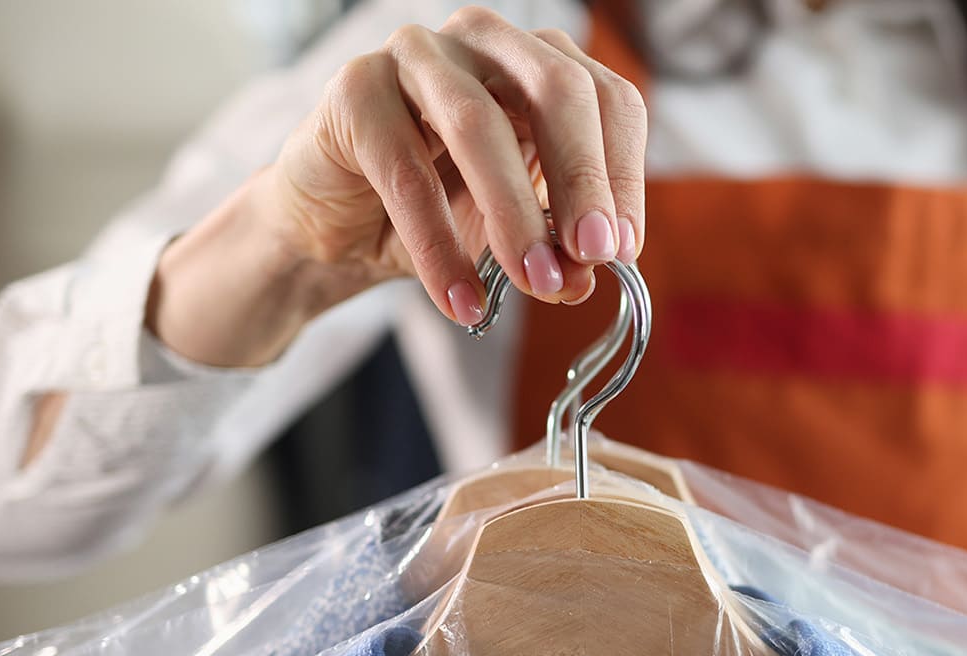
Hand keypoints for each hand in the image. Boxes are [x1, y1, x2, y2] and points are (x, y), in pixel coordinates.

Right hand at [147, 6, 646, 368]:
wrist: (343, 227)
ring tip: (536, 283)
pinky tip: (463, 301)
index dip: (624, 175)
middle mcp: (486, 42)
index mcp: (542, 65)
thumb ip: (560, 249)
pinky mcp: (355, 90)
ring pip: (478, 123)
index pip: (609, 101)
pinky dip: (439, 247)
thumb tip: (589, 276)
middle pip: (558, 91)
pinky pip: (406, 173)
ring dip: (515, 213)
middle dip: (582, 180)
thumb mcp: (520, 235)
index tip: (623, 250)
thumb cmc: (442, 212)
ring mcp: (418, 54)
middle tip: (592, 256)